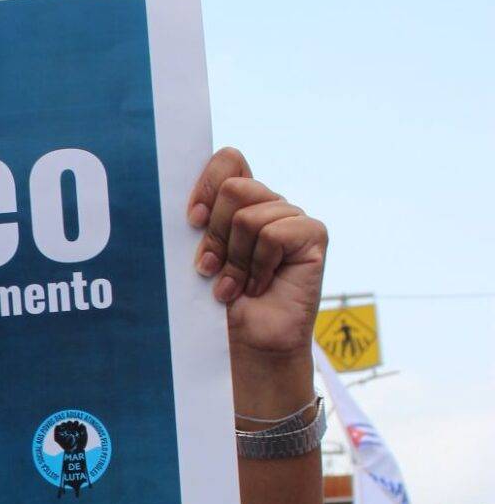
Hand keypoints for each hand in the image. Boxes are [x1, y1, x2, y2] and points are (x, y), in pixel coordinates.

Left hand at [187, 150, 327, 364]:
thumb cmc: (220, 302)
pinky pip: (274, 234)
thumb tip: (190, 204)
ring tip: (234, 286)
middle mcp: (269, 204)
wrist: (248, 343)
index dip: (207, 184)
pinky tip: (259, 286)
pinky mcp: (314, 235)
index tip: (192, 220)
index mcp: (240, 202)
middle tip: (211, 270)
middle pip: (234, 188)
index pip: (229, 161)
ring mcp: (293, 218)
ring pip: (250, 216)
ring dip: (235, 259)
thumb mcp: (200, 256)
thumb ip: (200, 224)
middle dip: (215, 235)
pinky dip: (259, 265)